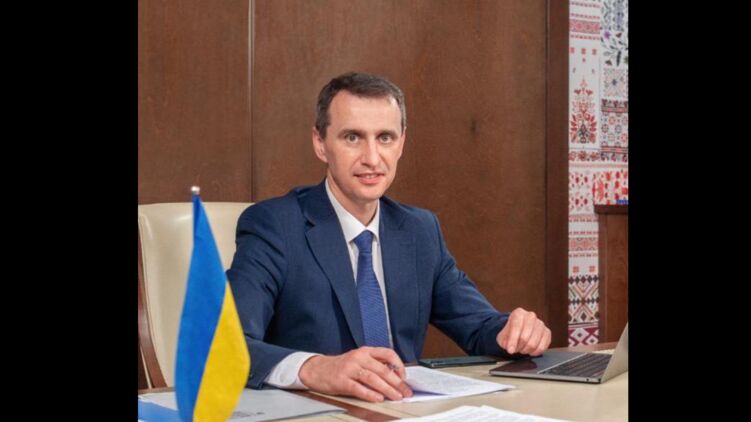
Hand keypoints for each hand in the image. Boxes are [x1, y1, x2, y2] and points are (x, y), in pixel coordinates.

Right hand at [298, 346, 412, 401]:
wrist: (317, 369)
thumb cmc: (341, 367)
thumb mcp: (359, 360)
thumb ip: (374, 365)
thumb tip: (395, 376)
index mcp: (365, 351)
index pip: (388, 353)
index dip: (399, 365)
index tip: (404, 377)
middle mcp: (358, 357)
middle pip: (383, 369)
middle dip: (397, 382)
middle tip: (405, 392)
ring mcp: (350, 368)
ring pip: (373, 379)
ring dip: (387, 389)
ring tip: (396, 397)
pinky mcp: (342, 380)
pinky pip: (359, 388)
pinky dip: (370, 394)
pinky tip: (378, 399)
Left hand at [496, 307, 551, 355]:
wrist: (519, 331)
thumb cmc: (510, 332)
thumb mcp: (503, 335)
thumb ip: (504, 341)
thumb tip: (510, 348)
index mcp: (518, 313)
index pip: (516, 327)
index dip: (513, 340)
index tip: (510, 350)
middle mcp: (531, 316)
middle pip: (525, 337)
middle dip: (519, 346)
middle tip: (515, 349)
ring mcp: (540, 324)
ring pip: (533, 343)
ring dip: (526, 350)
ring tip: (522, 349)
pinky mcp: (547, 332)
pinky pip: (542, 347)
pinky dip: (535, 352)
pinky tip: (530, 351)